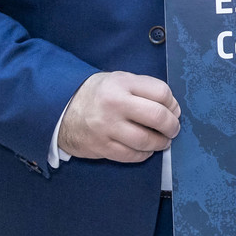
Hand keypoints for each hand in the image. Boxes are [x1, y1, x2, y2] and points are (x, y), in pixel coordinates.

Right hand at [58, 71, 180, 161]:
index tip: (173, 109)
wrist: (62, 109)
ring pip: (146, 140)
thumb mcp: (120, 80)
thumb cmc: (98, 94)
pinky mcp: (101, 147)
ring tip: (163, 140)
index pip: (161, 92)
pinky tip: (146, 149)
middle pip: (157, 117)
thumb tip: (172, 107)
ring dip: (161, 142)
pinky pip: (131, 155)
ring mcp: (107, 128)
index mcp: (123, 84)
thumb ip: (145, 89)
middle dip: (172, 125)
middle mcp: (115, 105)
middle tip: (173, 129)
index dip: (173, 103)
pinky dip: (144, 154)